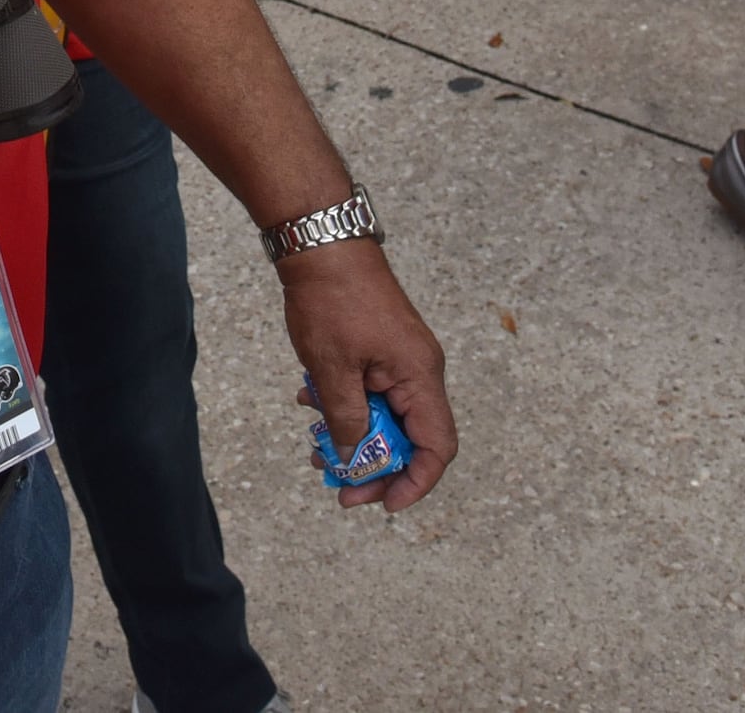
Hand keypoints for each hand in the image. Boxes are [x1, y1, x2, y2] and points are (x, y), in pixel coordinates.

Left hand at [282, 238, 453, 512]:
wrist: (319, 240)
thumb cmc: (331, 299)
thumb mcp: (333, 370)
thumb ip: (347, 420)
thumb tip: (354, 460)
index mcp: (419, 376)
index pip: (436, 447)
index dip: (415, 482)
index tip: (384, 504)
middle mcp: (418, 370)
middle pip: (410, 438)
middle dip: (375, 466)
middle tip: (339, 489)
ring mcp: (399, 358)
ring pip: (385, 415)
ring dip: (352, 436)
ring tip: (314, 448)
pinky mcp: (379, 347)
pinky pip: (370, 390)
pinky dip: (344, 404)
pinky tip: (308, 401)